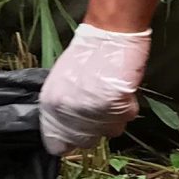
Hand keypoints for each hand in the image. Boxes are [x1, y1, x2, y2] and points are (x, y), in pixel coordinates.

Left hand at [38, 24, 151, 156]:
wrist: (109, 34)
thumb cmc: (88, 53)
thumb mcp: (63, 81)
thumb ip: (62, 106)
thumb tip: (69, 126)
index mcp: (51, 104)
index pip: (56, 144)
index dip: (69, 139)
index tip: (79, 131)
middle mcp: (68, 112)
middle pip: (85, 142)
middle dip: (94, 129)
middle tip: (100, 108)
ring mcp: (93, 112)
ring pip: (109, 132)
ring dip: (113, 119)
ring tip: (112, 95)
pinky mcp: (116, 108)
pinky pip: (125, 119)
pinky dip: (127, 107)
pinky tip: (122, 90)